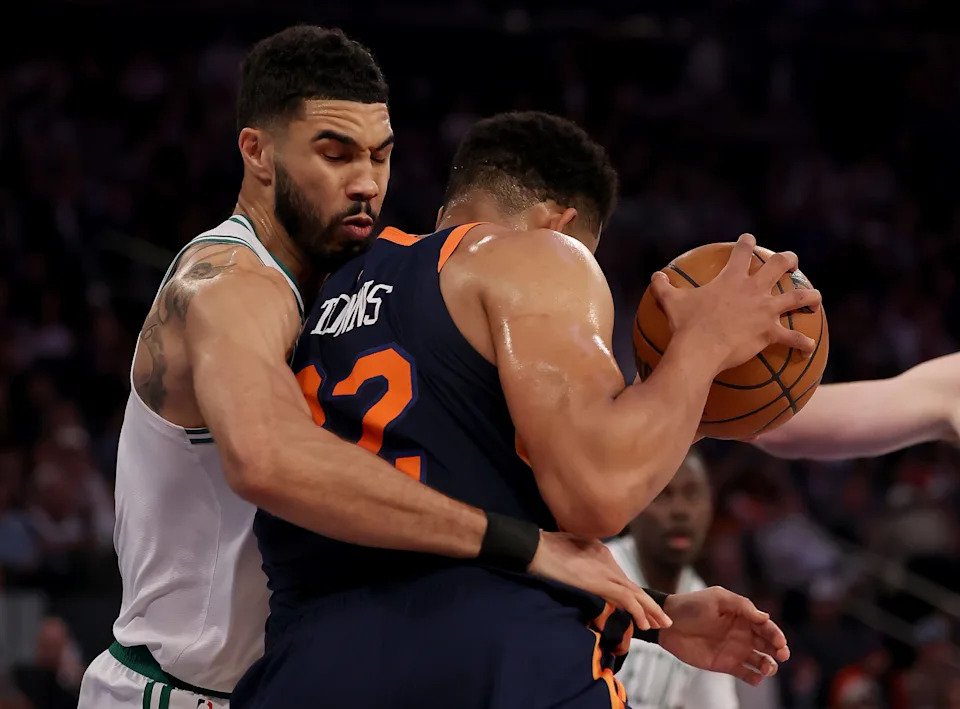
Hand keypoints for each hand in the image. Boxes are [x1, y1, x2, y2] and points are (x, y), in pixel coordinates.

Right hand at [529, 532, 672, 631]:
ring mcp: (606, 570)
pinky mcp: (601, 582)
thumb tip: (580, 572)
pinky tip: (644, 624)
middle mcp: (608, 561)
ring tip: (660, 624)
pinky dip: (638, 611)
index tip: (642, 608)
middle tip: (662, 618)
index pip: (622, 577)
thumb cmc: (544, 548)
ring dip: (650, 610)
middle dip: (649, 603)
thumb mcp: (567, 550)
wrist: (536, 548)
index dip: (634, 594)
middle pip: (633, 585)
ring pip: (635, 592)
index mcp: (600, 552)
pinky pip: (626, 598)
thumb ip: (579, 559)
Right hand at [650, 233, 821, 373]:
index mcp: (731, 279)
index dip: (747, 243)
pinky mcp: (770, 332)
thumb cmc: (686, 324)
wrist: (700, 348)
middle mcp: (754, 290)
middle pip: (778, 265)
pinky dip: (802, 345)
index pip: (743, 252)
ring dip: (810, 297)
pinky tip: (809, 350)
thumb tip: (655, 276)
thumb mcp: (670, 302)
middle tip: (791, 262)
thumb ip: (663, 287)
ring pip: (798, 297)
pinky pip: (793, 339)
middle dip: (788, 260)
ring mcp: (765, 310)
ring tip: (815, 298)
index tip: (750, 239)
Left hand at [658, 586, 789, 685]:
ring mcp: (735, 650)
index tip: (779, 642)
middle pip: (768, 644)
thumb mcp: (717, 598)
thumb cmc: (691, 606)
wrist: (668, 624)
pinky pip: (746, 674)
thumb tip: (764, 616)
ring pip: (760, 661)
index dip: (775, 633)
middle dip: (778, 650)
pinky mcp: (726, 664)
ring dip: (769, 666)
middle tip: (781, 654)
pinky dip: (754, 678)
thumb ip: (741, 606)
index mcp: (742, 615)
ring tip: (767, 668)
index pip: (765, 625)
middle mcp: (742, 633)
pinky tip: (755, 678)